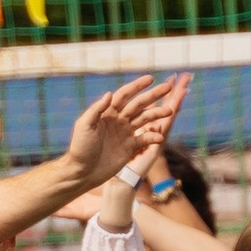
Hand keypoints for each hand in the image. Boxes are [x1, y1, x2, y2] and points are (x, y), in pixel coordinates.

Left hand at [62, 72, 187, 195]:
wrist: (82, 172)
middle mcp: (118, 120)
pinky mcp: (130, 147)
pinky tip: (160, 137)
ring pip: (145, 119)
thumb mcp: (84, 126)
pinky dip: (153, 137)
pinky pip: (145, 139)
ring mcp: (125, 133)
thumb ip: (96, 110)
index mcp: (107, 112)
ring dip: (157, 114)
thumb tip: (110, 93)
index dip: (137, 86)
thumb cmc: (80, 148)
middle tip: (168, 87)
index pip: (124, 95)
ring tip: (170, 111)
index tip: (151, 78)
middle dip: (153, 95)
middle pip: (138, 104)